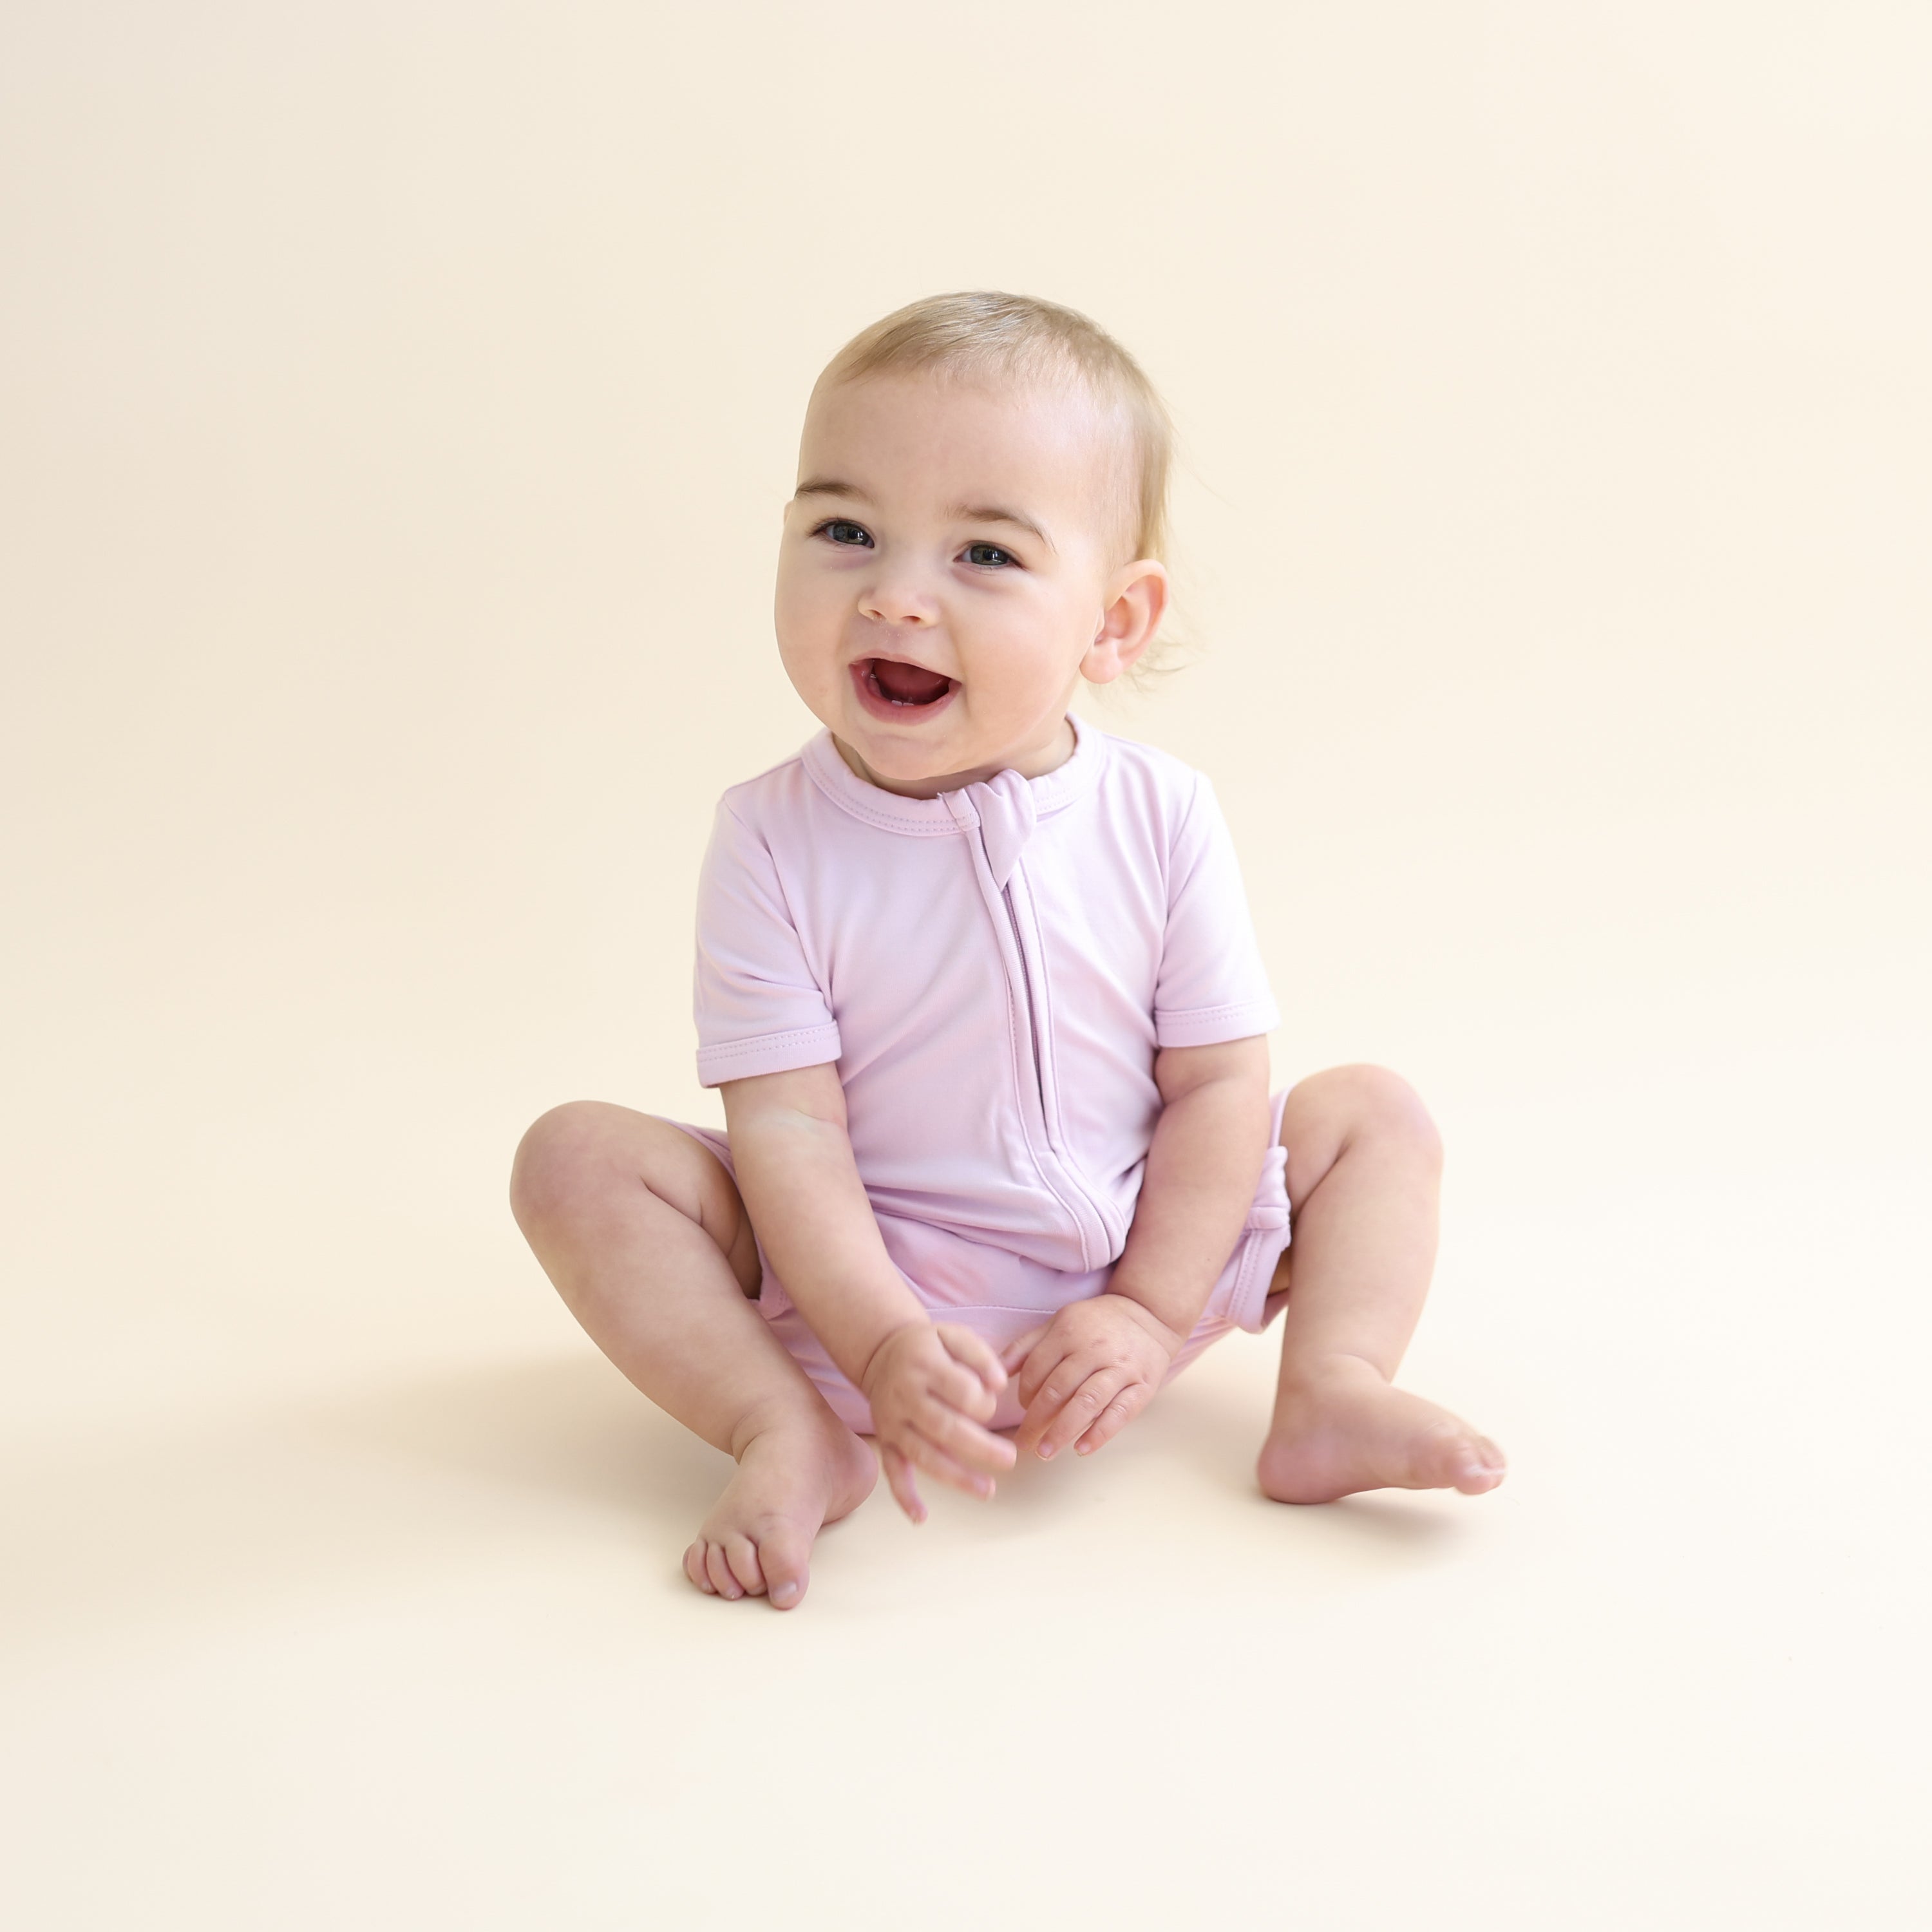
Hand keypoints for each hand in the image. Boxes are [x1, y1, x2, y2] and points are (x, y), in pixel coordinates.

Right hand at [860, 1322, 1016, 1522]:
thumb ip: (980, 1355)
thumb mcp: (954, 1334)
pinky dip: (904, 1496)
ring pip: (924, 1454)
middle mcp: (906, 1396)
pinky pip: (893, 1471)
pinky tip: (920, 1518)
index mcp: (925, 1366)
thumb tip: (1000, 1383)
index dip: (983, 1400)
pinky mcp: (887, 1440)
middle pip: (945, 1427)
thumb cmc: (928, 1345)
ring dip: (956, 1476)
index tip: (992, 1399)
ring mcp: (893, 1422)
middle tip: (1010, 1459)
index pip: (960, 1391)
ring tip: (987, 1491)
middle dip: (980, 1447)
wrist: (881, 1352)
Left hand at [1003, 1294, 1183, 1462]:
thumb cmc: (1094, 1324)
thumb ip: (1026, 1347)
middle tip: (1022, 1444)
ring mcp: (1120, 1367)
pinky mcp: (1143, 1385)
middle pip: (1058, 1388)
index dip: (1023, 1394)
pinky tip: (1082, 1449)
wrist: (1148, 1315)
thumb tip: (995, 1373)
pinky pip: (1120, 1412)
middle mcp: (1093, 1348)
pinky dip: (1100, 1433)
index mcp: (1068, 1332)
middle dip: (1035, 1420)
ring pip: (1087, 1402)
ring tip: (1044, 1453)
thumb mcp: (1058, 1323)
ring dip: (1062, 1431)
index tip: (1021, 1411)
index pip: (1036, 1369)